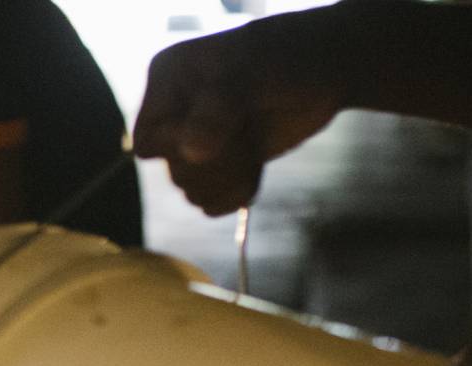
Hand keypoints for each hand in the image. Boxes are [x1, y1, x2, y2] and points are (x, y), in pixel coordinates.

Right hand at [133, 11, 349, 214]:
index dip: (179, 149)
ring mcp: (198, 141)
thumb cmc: (286, 59)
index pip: (148, 140)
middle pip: (173, 170)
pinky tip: (253, 176)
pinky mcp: (221, 164)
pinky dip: (232, 196)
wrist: (323, 71)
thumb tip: (191, 153)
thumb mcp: (252, 74)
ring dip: (226, 182)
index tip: (221, 131)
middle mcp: (175, 114)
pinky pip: (210, 201)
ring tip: (253, 156)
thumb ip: (218, 109)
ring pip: (191, 189)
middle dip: (214, 167)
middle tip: (246, 140)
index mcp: (167, 82)